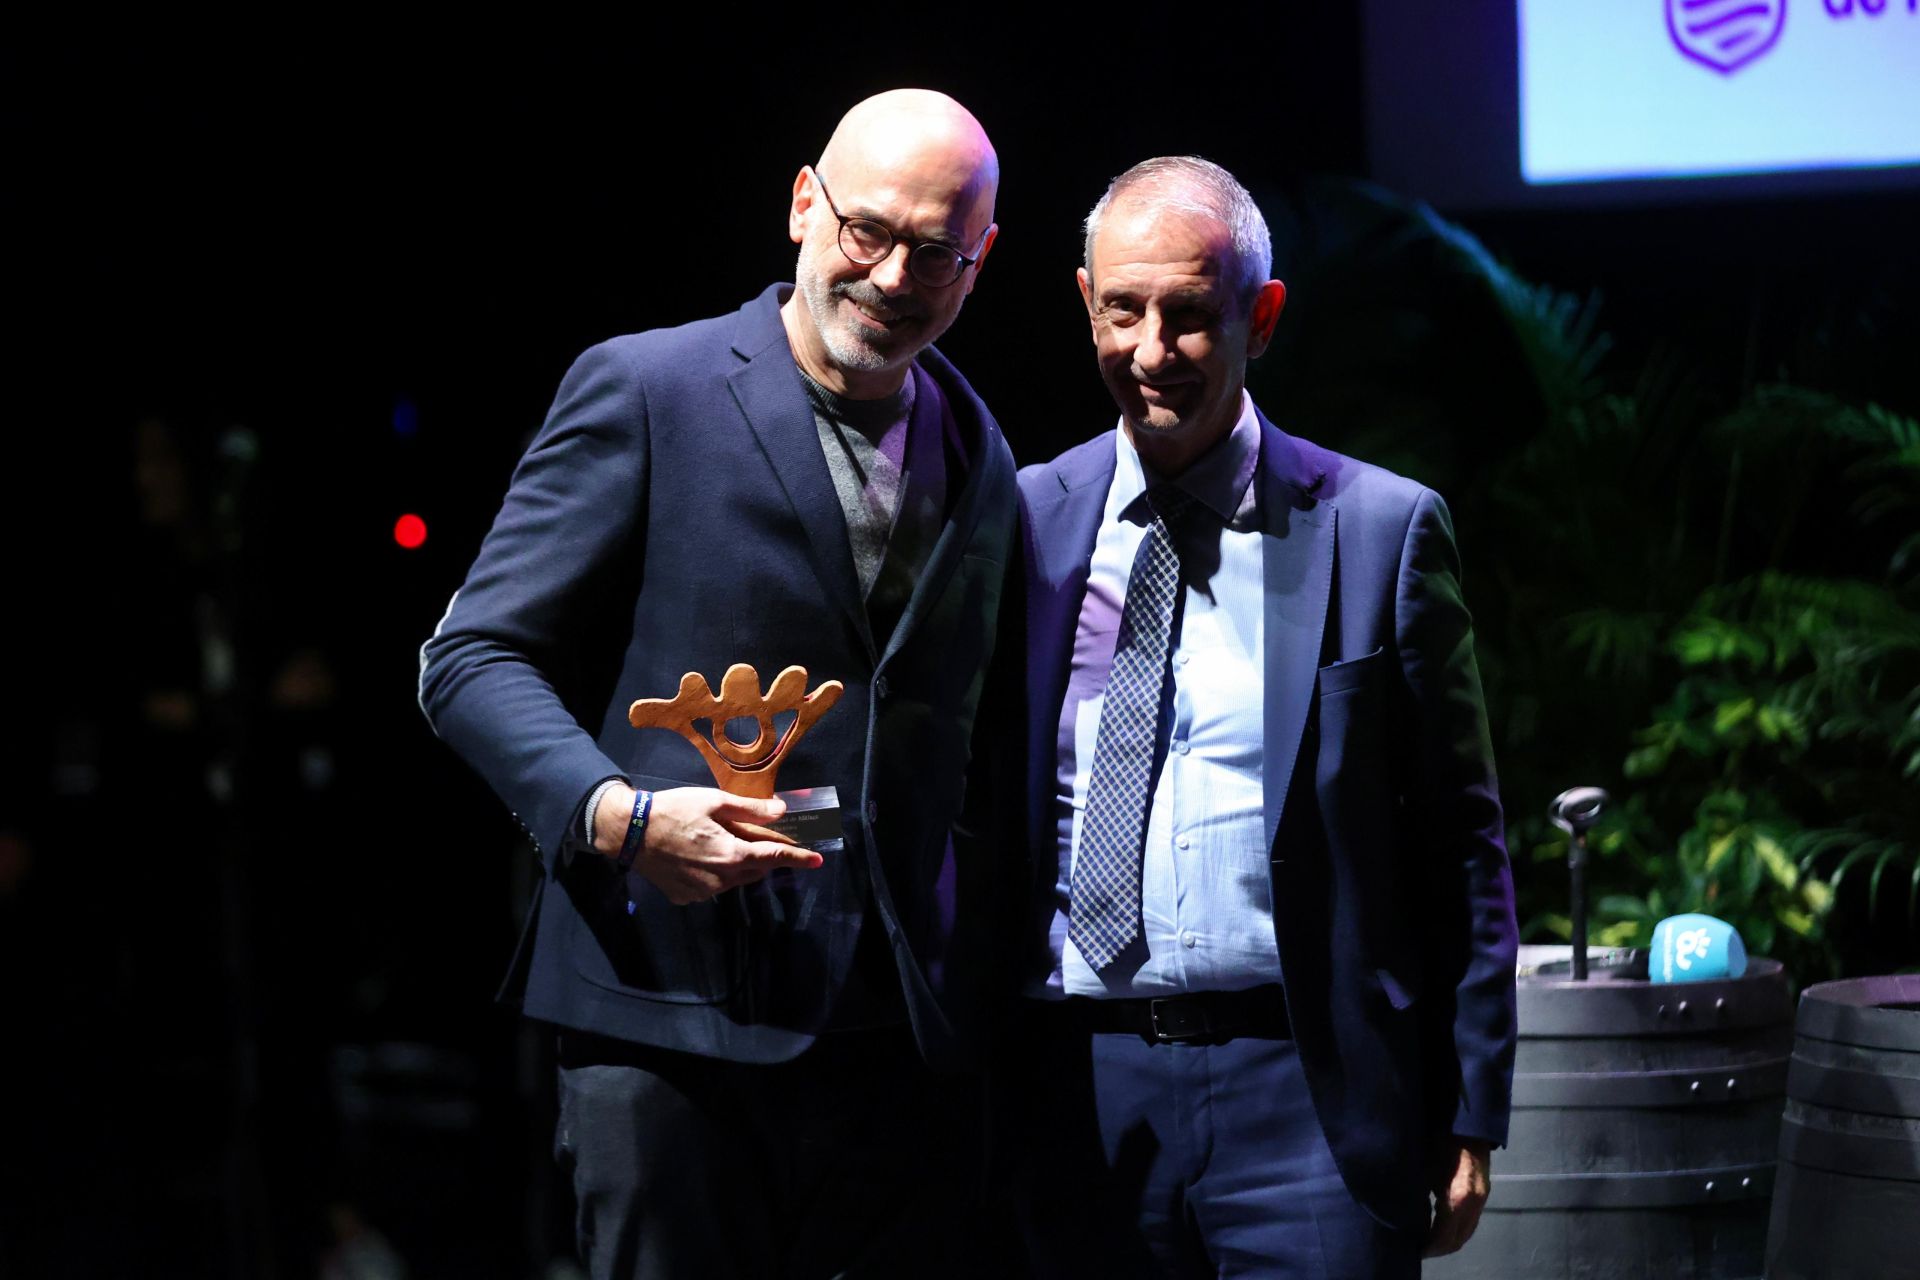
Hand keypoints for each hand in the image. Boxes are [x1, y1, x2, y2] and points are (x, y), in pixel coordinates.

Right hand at [592, 784, 822, 904]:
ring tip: (722, 841)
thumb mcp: (714, 801)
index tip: (818, 860)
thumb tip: (782, 810)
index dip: (798, 858)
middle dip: (763, 856)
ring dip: (738, 864)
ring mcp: (703, 893)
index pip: (774, 858)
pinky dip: (714, 873)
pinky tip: (698, 856)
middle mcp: (721, 879)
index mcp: (732, 854)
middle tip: (760, 837)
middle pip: (755, 870)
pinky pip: (712, 887)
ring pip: (734, 880)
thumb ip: (751, 810)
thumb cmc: (674, 810)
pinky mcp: (686, 897)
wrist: (629, 832)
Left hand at [1422, 1137, 1490, 1257]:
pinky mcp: (1483, 1196)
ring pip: (1467, 1232)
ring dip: (1449, 1241)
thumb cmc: (1441, 1141)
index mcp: (1457, 1197)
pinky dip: (1457, 1230)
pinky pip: (1471, 1222)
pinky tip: (1441, 1227)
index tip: (1415, 1250)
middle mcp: (1473, 1204)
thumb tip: (1405, 1212)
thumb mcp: (1424, 1167)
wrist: (1468, 1127)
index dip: (1430, 1246)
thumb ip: (1419, 1192)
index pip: (1444, 1235)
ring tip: (1429, 1242)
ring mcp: (1481, 1200)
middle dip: (1439, 1249)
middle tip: (1421, 1249)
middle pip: (1458, 1239)